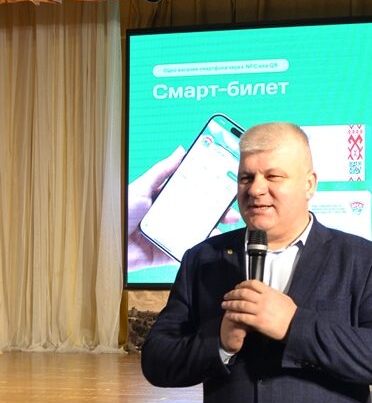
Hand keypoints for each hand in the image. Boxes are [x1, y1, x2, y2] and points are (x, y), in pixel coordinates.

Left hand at [127, 149, 240, 271]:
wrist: (110, 241)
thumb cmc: (121, 212)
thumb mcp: (143, 186)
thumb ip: (162, 171)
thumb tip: (179, 152)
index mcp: (165, 199)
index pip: (190, 191)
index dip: (205, 187)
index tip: (221, 183)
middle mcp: (170, 216)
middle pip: (198, 210)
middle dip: (216, 208)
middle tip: (230, 205)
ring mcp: (171, 233)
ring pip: (197, 229)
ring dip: (213, 225)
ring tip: (228, 220)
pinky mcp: (169, 250)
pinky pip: (189, 246)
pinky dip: (202, 242)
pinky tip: (214, 236)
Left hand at [221, 280, 296, 341]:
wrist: (296, 326)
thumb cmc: (292, 314)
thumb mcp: (284, 298)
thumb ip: (273, 293)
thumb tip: (266, 290)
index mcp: (270, 293)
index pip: (252, 283)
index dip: (242, 284)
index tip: (237, 287)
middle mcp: (263, 300)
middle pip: (243, 293)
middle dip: (232, 294)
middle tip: (226, 296)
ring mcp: (260, 311)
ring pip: (240, 304)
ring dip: (230, 304)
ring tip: (224, 305)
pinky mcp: (258, 322)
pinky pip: (242, 317)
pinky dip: (234, 315)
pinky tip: (229, 316)